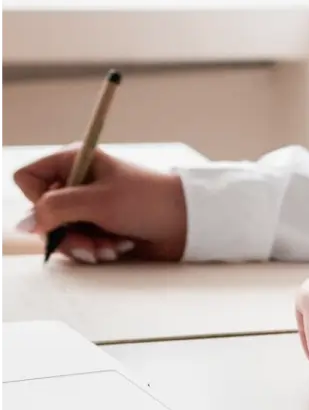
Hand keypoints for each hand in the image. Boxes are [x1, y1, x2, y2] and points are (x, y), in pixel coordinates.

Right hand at [13, 147, 188, 263]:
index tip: (63, 209)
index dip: (37, 199)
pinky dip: (94, 250)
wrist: (185, 222)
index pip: (28, 178)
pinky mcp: (95, 226)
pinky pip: (75, 244)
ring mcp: (85, 205)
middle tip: (93, 240)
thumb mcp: (98, 202)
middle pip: (40, 214)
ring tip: (111, 246)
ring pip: (56, 233)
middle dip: (67, 233)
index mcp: (75, 160)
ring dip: (83, 245)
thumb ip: (55, 209)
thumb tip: (23, 224)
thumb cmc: (147, 201)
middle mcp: (77, 181)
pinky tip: (117, 248)